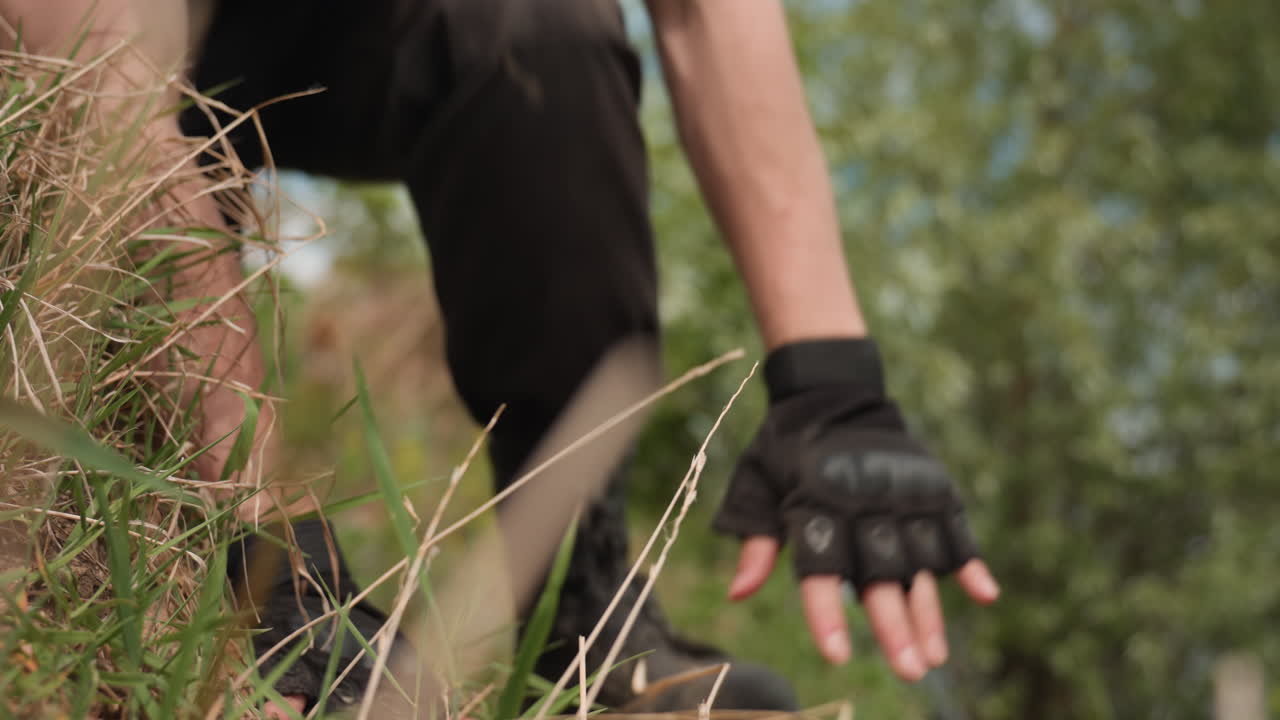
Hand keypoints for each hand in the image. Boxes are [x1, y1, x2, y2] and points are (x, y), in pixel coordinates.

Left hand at [713, 339, 999, 680]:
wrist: (832, 391)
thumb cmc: (785, 450)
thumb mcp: (756, 485)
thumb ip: (755, 539)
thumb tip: (736, 594)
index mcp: (813, 505)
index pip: (820, 566)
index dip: (827, 613)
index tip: (837, 657)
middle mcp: (862, 502)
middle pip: (880, 572)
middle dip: (893, 625)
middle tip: (909, 672)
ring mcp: (902, 493)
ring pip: (921, 560)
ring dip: (929, 610)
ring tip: (934, 658)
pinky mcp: (932, 485)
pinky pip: (955, 527)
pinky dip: (970, 560)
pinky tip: (985, 595)